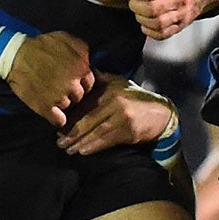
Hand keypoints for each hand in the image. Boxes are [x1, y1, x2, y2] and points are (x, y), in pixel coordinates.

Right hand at [6, 30, 92, 125]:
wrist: (16, 55)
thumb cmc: (42, 45)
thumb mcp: (67, 39)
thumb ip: (82, 50)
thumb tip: (89, 60)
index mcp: (81, 68)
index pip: (89, 83)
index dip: (80, 82)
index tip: (71, 80)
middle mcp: (73, 85)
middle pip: (79, 96)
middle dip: (71, 92)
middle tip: (59, 86)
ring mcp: (60, 98)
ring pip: (69, 107)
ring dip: (62, 103)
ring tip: (51, 94)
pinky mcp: (45, 108)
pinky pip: (59, 121)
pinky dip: (58, 119)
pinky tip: (54, 113)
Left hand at [58, 75, 173, 155]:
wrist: (159, 113)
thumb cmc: (135, 98)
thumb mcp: (118, 83)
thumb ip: (100, 78)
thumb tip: (82, 68)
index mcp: (108, 90)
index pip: (84, 106)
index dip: (69, 118)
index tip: (58, 128)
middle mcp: (114, 101)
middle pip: (87, 120)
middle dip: (71, 133)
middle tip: (59, 142)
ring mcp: (122, 116)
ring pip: (95, 132)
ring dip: (79, 143)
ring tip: (68, 150)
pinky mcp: (128, 130)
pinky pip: (107, 140)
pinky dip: (94, 147)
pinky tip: (83, 151)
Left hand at [130, 0, 215, 39]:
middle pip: (152, 9)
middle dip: (136, 6)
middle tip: (134, 1)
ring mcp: (183, 13)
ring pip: (158, 24)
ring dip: (142, 19)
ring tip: (140, 12)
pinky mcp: (183, 24)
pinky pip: (164, 34)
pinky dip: (150, 32)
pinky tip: (146, 23)